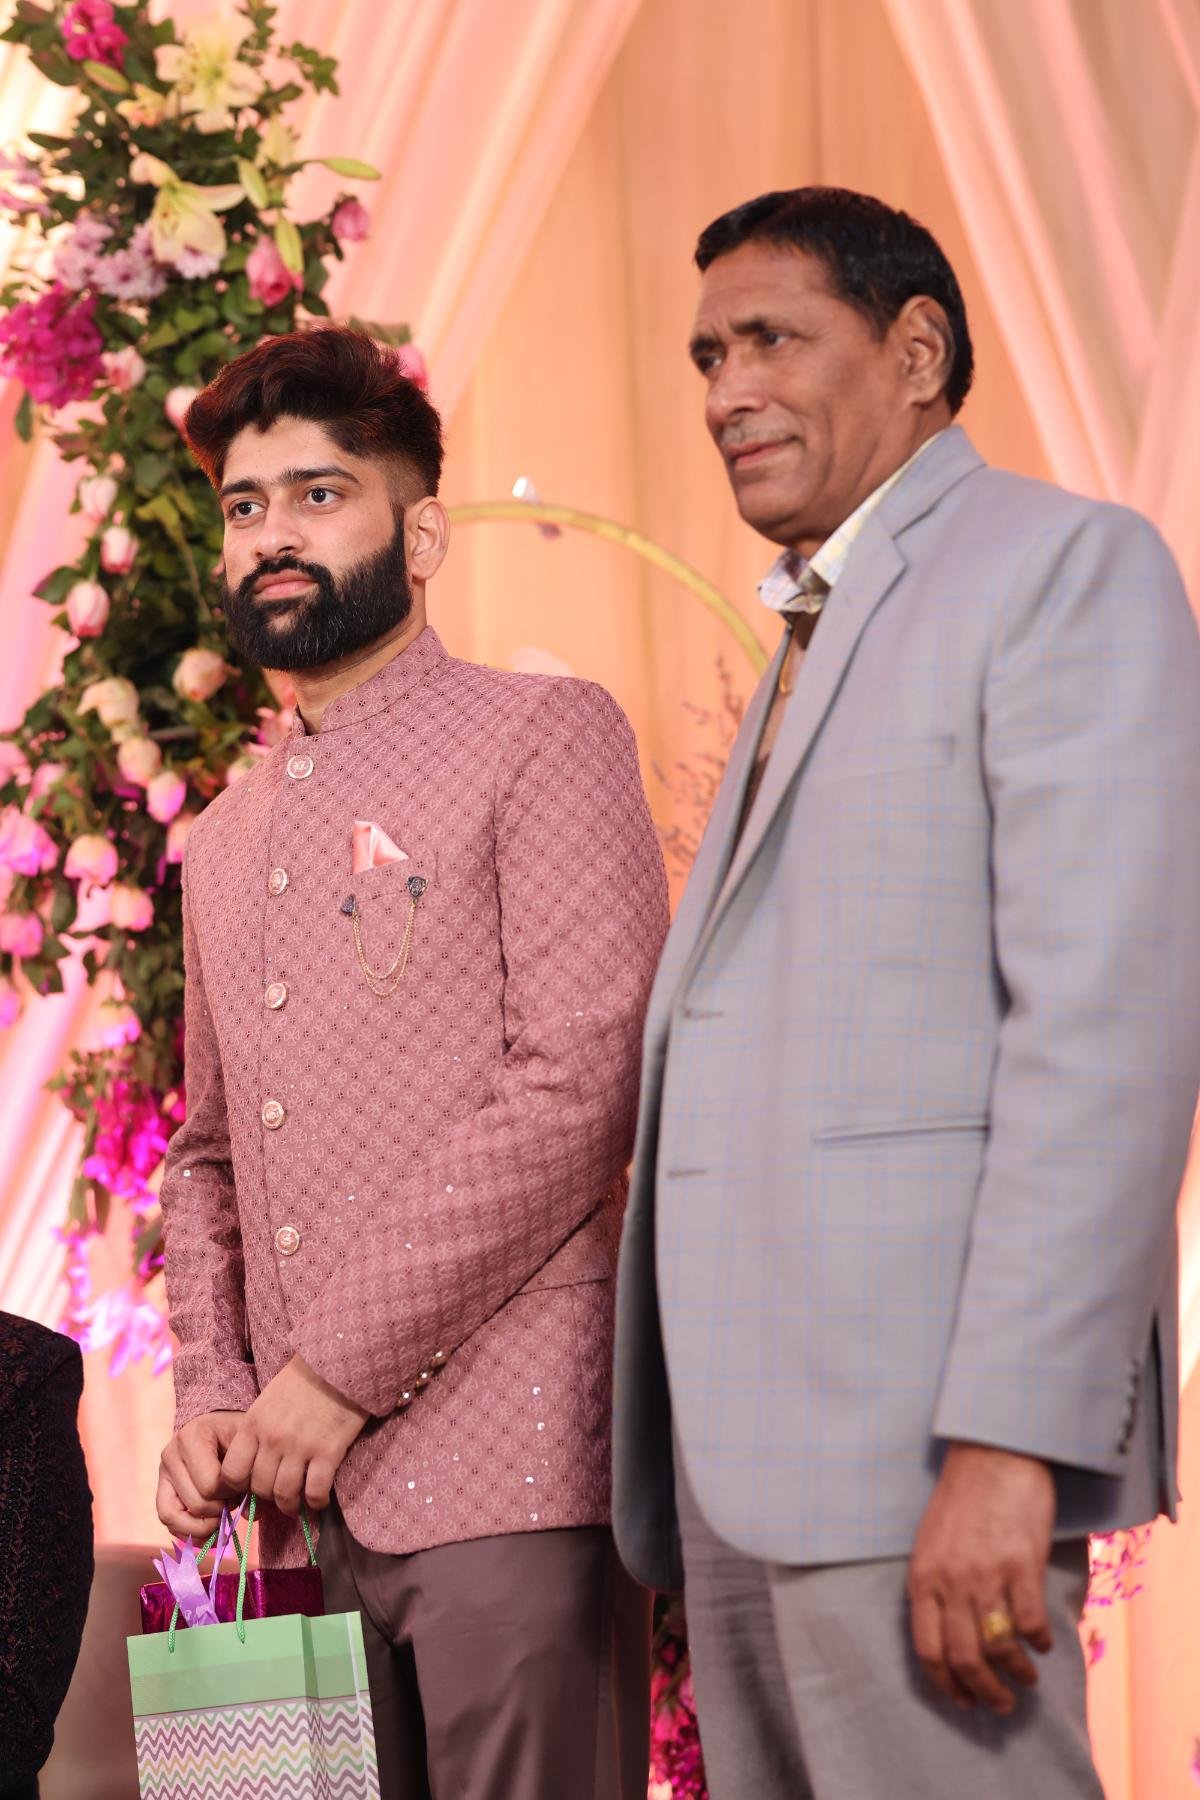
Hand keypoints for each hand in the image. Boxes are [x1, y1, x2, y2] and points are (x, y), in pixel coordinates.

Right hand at [157, 1411, 245, 1538]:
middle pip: (196, 1504)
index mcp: (193, 1436)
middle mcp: (171, 1453)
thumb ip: (249, 1475)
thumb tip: (248, 1514)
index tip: (240, 1483)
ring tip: (220, 1517)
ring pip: (174, 1517)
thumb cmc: (238, 1438)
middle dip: (219, 1509)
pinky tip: (209, 1531)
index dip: (230, 1493)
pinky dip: (189, 1533)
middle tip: (232, 1499)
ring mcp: (163, 1473)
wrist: (223, 1429)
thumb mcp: (248, 1446)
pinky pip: (167, 1522)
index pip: (210, 1485)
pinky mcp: (161, 1491)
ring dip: (202, 1525)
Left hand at [219, 1356, 368, 1517]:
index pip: (232, 1473)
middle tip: (278, 1496)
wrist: (339, 1362)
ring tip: (297, 1504)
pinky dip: (316, 1502)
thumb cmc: (303, 1380)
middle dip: (268, 1498)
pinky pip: (315, 1492)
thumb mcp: (267, 1401)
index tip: (251, 1487)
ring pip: (285, 1495)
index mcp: (253, 1424)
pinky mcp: (328, 1451)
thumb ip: (257, 1431)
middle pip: (260, 1488)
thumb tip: (255, 1464)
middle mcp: (272, 1439)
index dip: (239, 1487)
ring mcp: (300, 1447)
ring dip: (290, 1506)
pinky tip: (319, 1500)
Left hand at [907, 1442, 1055, 1716]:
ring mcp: (987, 1575)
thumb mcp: (932, 1541)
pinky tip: (1043, 1643)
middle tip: (1002, 1705)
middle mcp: (951, 1582)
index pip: (927, 1649)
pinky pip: (1031, 1623)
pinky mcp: (1022, 1565)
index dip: (946, 1684)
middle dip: (985, 1692)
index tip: (963, 1701)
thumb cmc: (963, 1496)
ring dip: (1016, 1674)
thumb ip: (938, 1585)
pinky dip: (1039, 1642)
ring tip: (1027, 1678)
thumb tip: (953, 1634)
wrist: (993, 1452)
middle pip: (964, 1658)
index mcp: (923, 1577)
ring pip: (999, 1648)